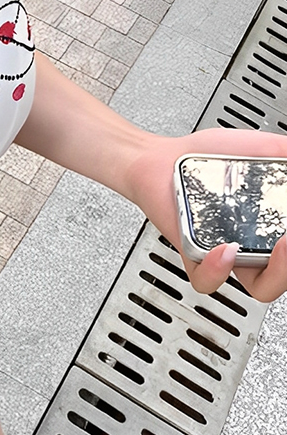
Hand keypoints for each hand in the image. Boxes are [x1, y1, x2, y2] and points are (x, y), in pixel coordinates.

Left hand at [126, 127, 286, 302]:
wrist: (160, 158)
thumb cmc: (204, 156)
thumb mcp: (257, 147)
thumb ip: (283, 151)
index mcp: (271, 222)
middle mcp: (252, 242)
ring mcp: (223, 251)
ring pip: (261, 287)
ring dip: (281, 272)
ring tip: (283, 245)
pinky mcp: (192, 253)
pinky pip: (207, 279)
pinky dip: (219, 270)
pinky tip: (225, 249)